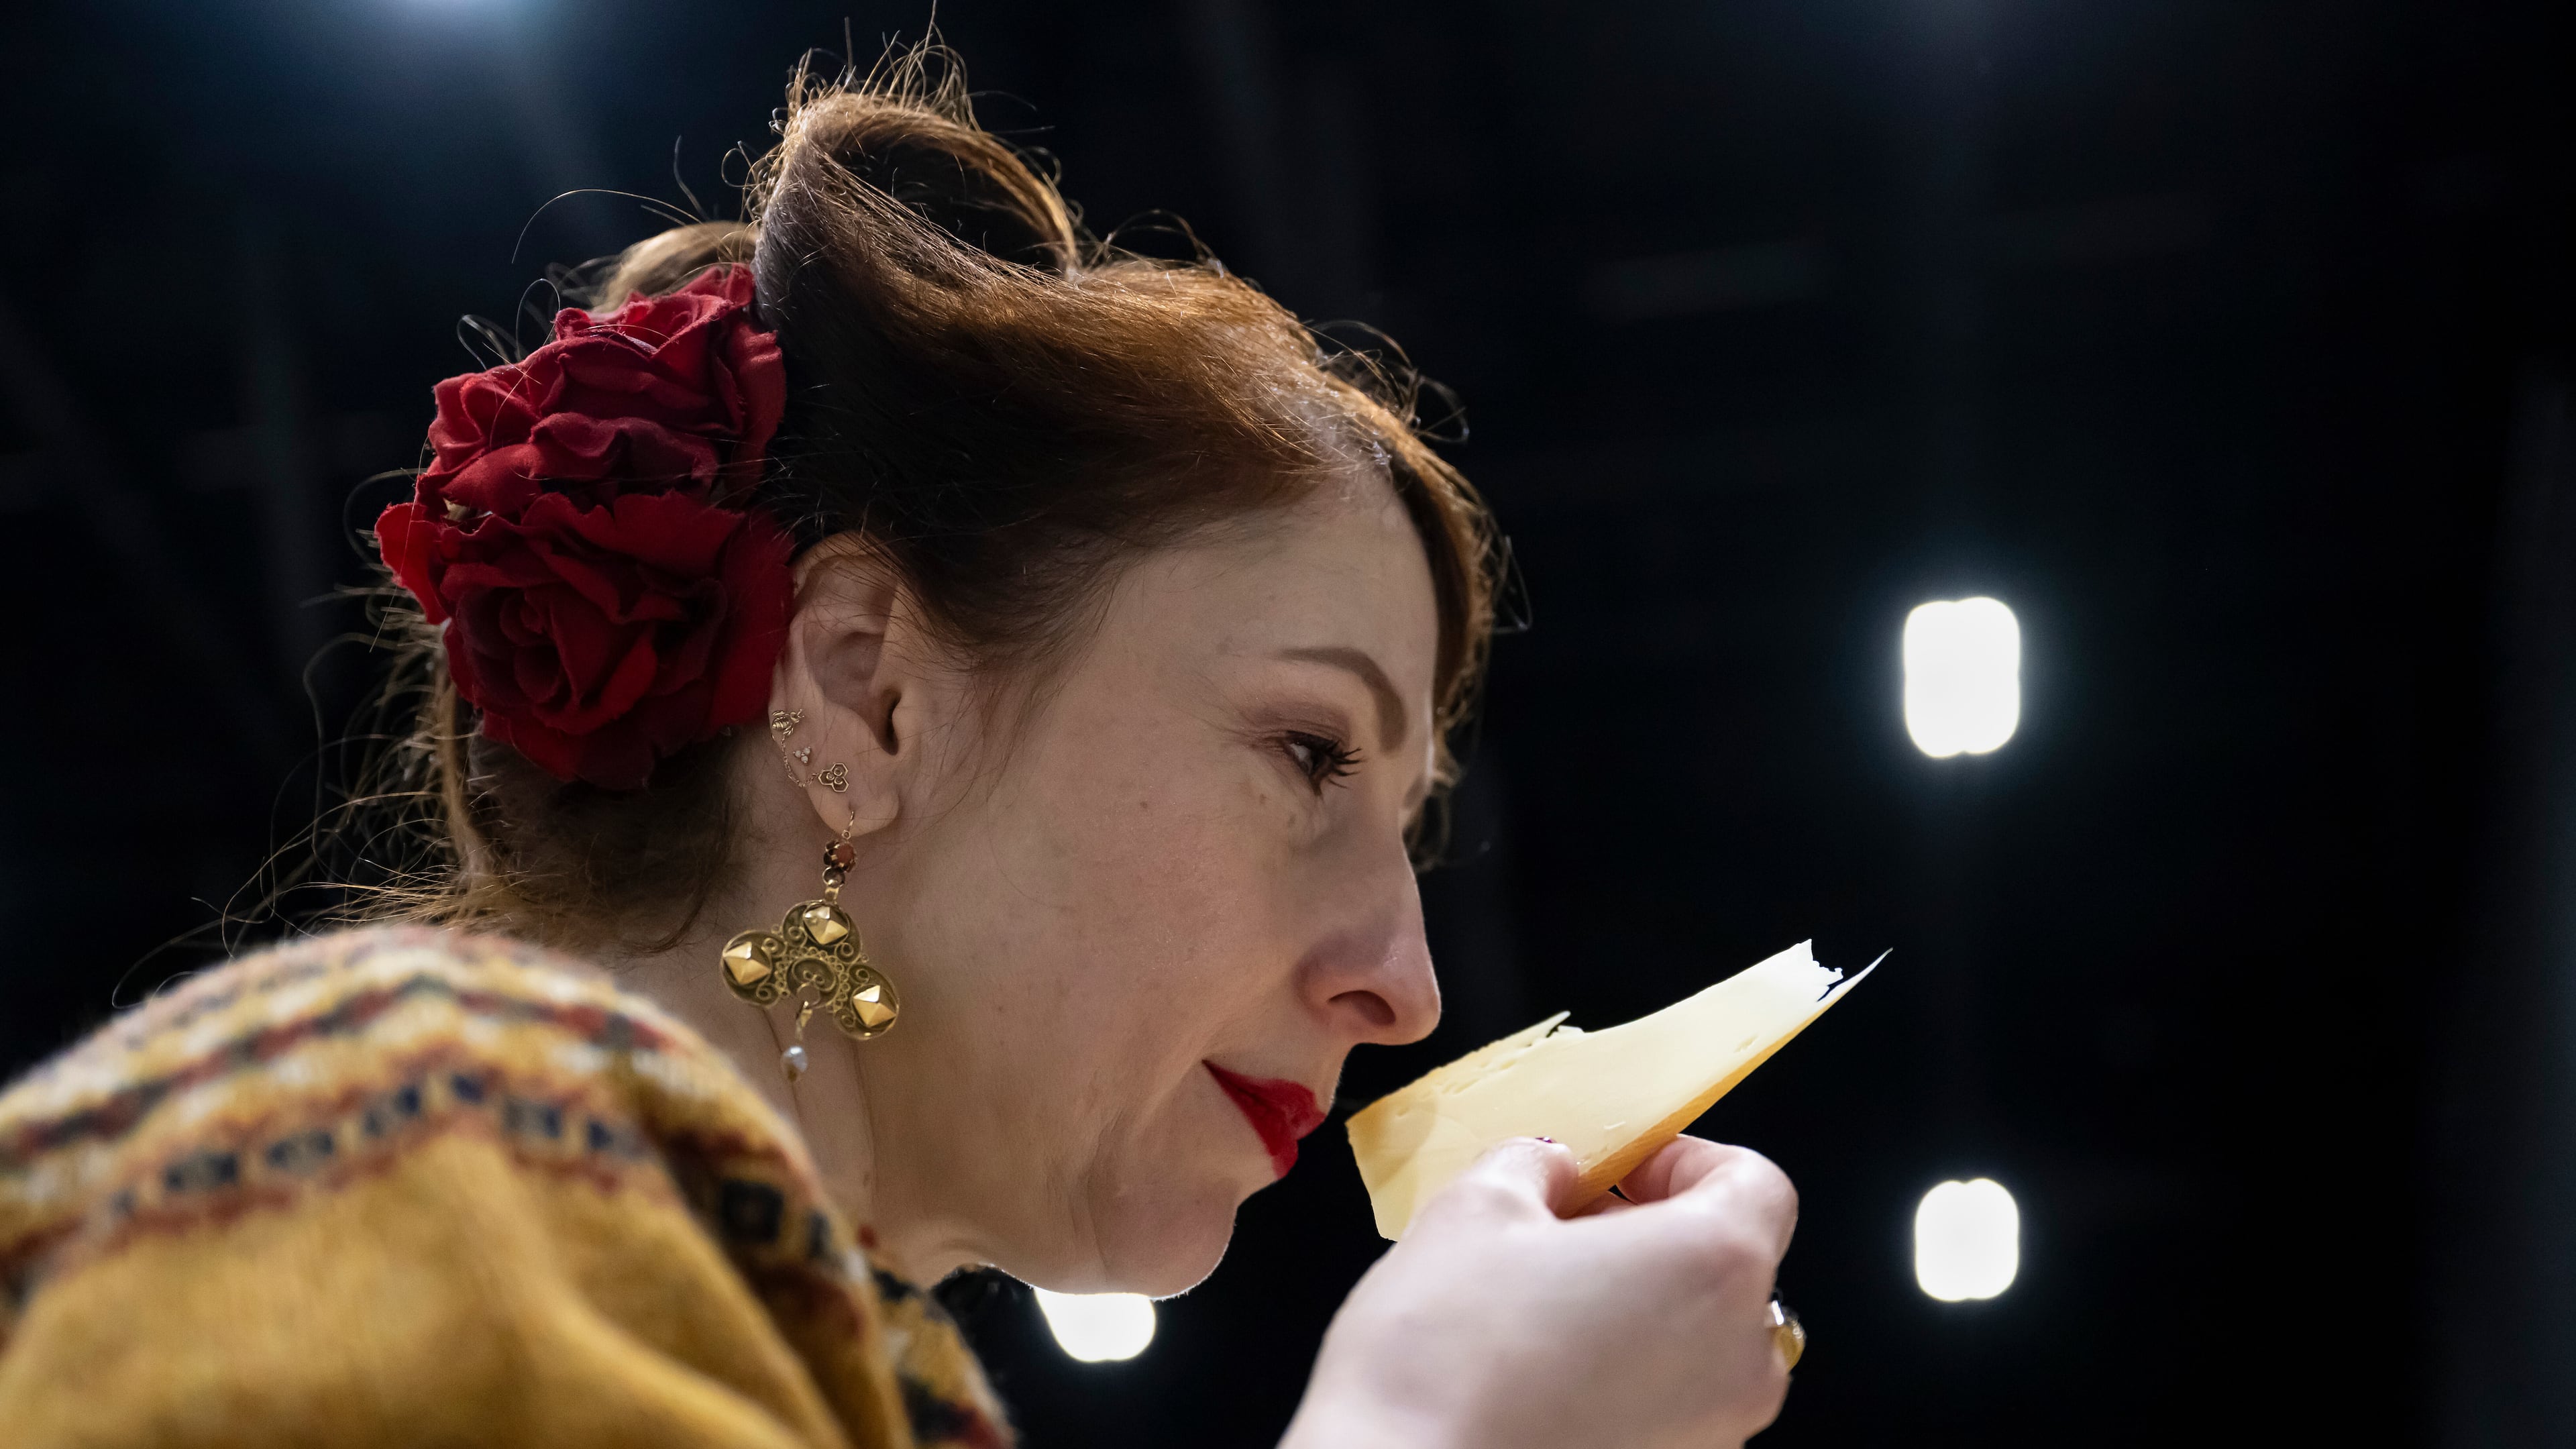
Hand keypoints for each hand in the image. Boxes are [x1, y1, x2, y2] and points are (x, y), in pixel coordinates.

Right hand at [1283, 1136, 1797, 1448]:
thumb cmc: (1443, 1364)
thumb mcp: (1474, 1209)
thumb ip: (1533, 1165)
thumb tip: (1551, 1169)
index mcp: (1713, 1267)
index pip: (1755, 1184)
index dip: (1685, 1159)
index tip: (1623, 1165)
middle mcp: (1738, 1360)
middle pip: (1729, 1267)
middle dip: (1652, 1234)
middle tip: (1564, 1225)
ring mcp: (1712, 1434)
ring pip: (1699, 1343)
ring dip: (1637, 1308)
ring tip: (1541, 1302)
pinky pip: (1668, 1406)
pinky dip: (1623, 1377)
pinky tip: (1540, 1370)